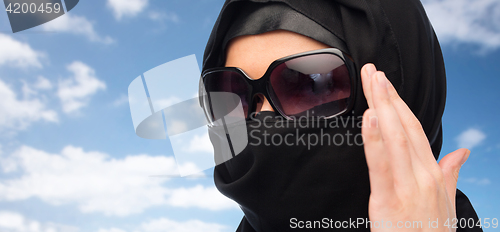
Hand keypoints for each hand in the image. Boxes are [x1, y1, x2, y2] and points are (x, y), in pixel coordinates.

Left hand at [360, 63, 469, 230]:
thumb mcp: (445, 202)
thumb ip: (450, 173)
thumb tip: (462, 152)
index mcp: (432, 173)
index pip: (415, 129)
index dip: (400, 104)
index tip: (387, 84)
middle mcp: (423, 175)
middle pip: (404, 126)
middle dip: (389, 96)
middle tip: (374, 71)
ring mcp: (409, 186)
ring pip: (395, 138)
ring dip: (383, 106)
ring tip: (373, 82)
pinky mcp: (390, 201)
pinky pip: (382, 164)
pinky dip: (375, 139)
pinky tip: (370, 117)